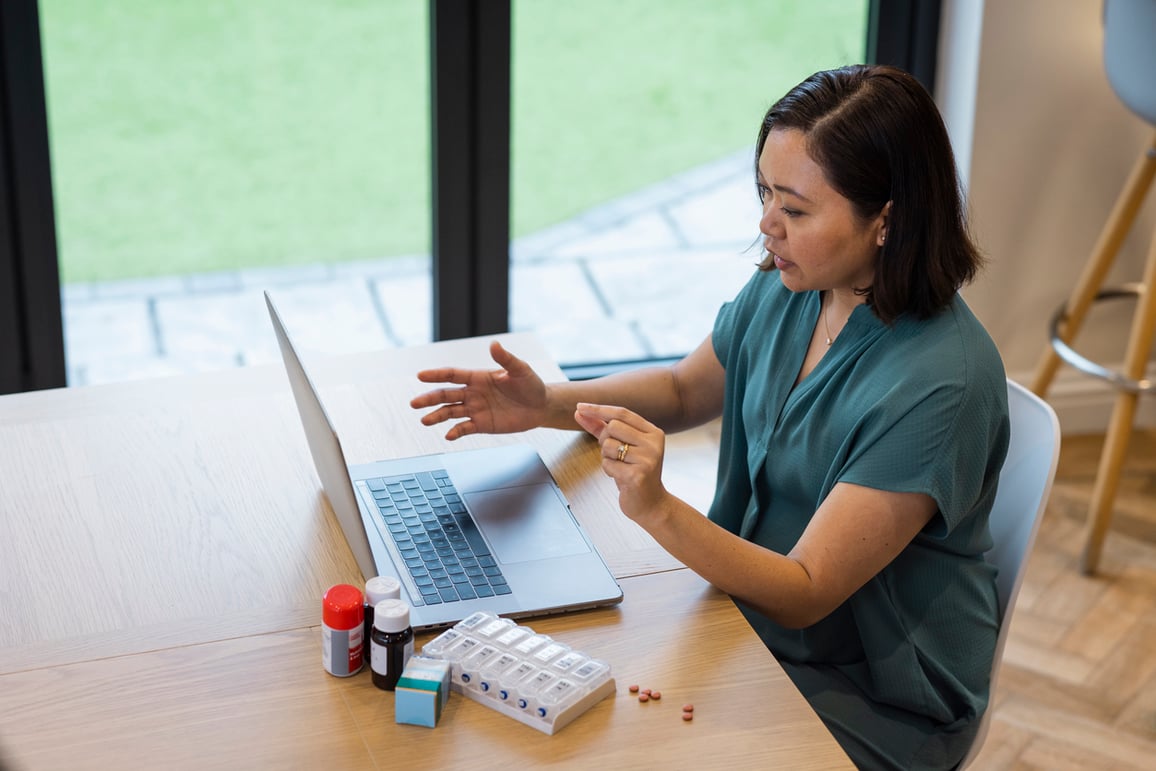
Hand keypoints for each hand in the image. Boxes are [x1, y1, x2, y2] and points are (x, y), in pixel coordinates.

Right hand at [410, 341, 547, 439]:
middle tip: (414, 403)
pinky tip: (448, 435)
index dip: (437, 375)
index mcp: (479, 377)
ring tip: (425, 420)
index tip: (421, 375)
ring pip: (451, 412)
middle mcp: (473, 393)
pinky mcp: (482, 424)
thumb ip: (505, 359)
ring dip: (437, 416)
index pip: (453, 374)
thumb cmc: (531, 384)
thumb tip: (494, 344)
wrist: (541, 406)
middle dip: (430, 399)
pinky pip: (465, 428)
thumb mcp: (520, 369)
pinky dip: (456, 431)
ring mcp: (476, 409)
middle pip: (446, 395)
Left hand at [573, 402, 669, 522]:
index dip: (598, 409)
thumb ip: (601, 428)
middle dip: (604, 439)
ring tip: (620, 467)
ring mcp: (648, 459)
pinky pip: (608, 464)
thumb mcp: (621, 446)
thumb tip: (579, 412)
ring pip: (608, 445)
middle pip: (613, 427)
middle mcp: (653, 443)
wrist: (651, 504)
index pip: (622, 413)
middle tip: (613, 454)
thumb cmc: (635, 472)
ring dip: (606, 457)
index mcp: (653, 432)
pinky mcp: (638, 475)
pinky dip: (609, 470)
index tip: (579, 406)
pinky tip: (621, 477)